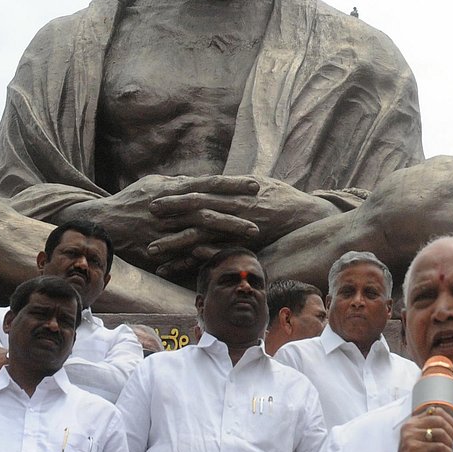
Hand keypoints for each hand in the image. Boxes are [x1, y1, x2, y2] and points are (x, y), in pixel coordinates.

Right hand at [60, 175, 260, 270]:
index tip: (254, 183)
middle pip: (210, 205)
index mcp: (172, 189)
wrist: (104, 223)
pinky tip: (223, 253)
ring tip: (251, 233)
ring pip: (202, 227)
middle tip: (260, 210)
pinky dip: (204, 251)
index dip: (232, 183)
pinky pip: (185, 250)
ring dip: (228, 230)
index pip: (208, 183)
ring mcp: (166, 227)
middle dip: (236, 207)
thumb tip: (196, 180)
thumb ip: (176, 183)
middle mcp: (171, 207)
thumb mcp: (152, 184)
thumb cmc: (130, 201)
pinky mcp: (161, 246)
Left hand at [149, 175, 335, 248]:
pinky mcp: (244, 248)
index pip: (199, 193)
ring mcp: (237, 230)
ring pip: (200, 236)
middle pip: (194, 212)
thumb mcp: (258, 184)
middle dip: (168, 215)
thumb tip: (215, 183)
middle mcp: (233, 210)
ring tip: (152, 251)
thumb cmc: (284, 198)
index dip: (176, 196)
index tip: (154, 199)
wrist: (308, 216)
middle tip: (144, 218)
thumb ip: (235, 186)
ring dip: (174, 244)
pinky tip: (178, 268)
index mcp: (234, 193)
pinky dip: (195, 261)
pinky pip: (216, 256)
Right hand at [387, 406, 452, 451]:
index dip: (450, 421)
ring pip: (441, 434)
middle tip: (450, 447)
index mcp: (412, 423)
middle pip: (440, 421)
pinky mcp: (414, 451)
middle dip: (452, 435)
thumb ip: (447, 433)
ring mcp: (410, 438)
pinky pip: (440, 448)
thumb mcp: (432, 445)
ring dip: (450, 447)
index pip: (436, 411)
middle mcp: (409, 428)